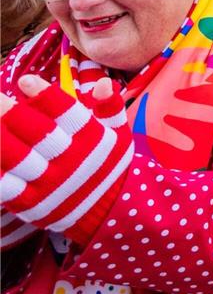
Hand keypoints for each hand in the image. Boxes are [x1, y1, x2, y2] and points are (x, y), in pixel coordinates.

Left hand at [0, 75, 131, 243]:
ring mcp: (50, 185)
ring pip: (16, 158)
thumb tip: (101, 82)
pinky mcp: (31, 205)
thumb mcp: (119, 134)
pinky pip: (5, 185)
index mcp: (94, 141)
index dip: (45, 96)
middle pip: (37, 133)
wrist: (111, 212)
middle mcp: (72, 162)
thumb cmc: (108, 164)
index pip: (68, 114)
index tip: (25, 81)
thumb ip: (109, 106)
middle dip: (10, 111)